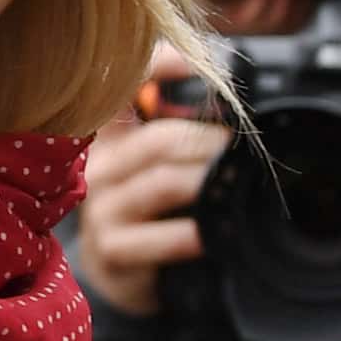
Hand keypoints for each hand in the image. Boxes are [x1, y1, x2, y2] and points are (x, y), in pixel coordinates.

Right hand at [73, 49, 227, 317]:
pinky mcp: (111, 250)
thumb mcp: (156, 162)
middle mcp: (98, 166)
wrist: (120, 274)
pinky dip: (192, 234)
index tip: (193, 66)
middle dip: (210, 142)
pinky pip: (160, 237)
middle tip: (241, 150)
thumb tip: (227, 89)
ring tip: (234, 185)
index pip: (121, 85)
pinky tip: (211, 234)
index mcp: (110, 133)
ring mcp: (101, 209)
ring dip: (208, 183)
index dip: (157, 66)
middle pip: (159, 139)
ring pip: (162, 182)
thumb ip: (180, 122)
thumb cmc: (148, 209)